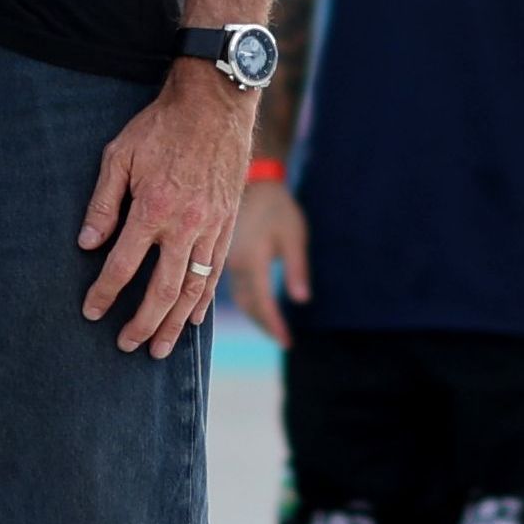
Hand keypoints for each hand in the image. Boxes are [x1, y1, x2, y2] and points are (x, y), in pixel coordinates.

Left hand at [77, 72, 251, 356]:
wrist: (215, 103)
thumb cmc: (161, 126)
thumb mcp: (119, 155)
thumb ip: (103, 203)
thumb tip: (87, 245)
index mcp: (153, 208)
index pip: (123, 265)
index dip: (104, 293)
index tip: (90, 311)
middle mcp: (185, 224)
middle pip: (162, 289)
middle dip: (142, 323)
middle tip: (126, 346)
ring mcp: (211, 226)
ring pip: (193, 287)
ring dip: (174, 323)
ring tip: (160, 348)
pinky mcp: (228, 222)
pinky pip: (216, 269)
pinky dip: (204, 299)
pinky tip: (193, 318)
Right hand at [224, 177, 307, 345]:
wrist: (252, 181)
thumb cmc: (277, 207)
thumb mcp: (293, 234)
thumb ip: (296, 267)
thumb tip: (301, 300)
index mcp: (251, 260)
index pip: (262, 303)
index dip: (274, 324)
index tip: (287, 343)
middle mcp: (234, 265)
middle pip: (247, 305)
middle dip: (264, 324)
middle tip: (282, 340)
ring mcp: (224, 261)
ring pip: (238, 298)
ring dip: (253, 315)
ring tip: (271, 327)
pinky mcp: (222, 256)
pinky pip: (231, 287)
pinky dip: (247, 301)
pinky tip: (255, 305)